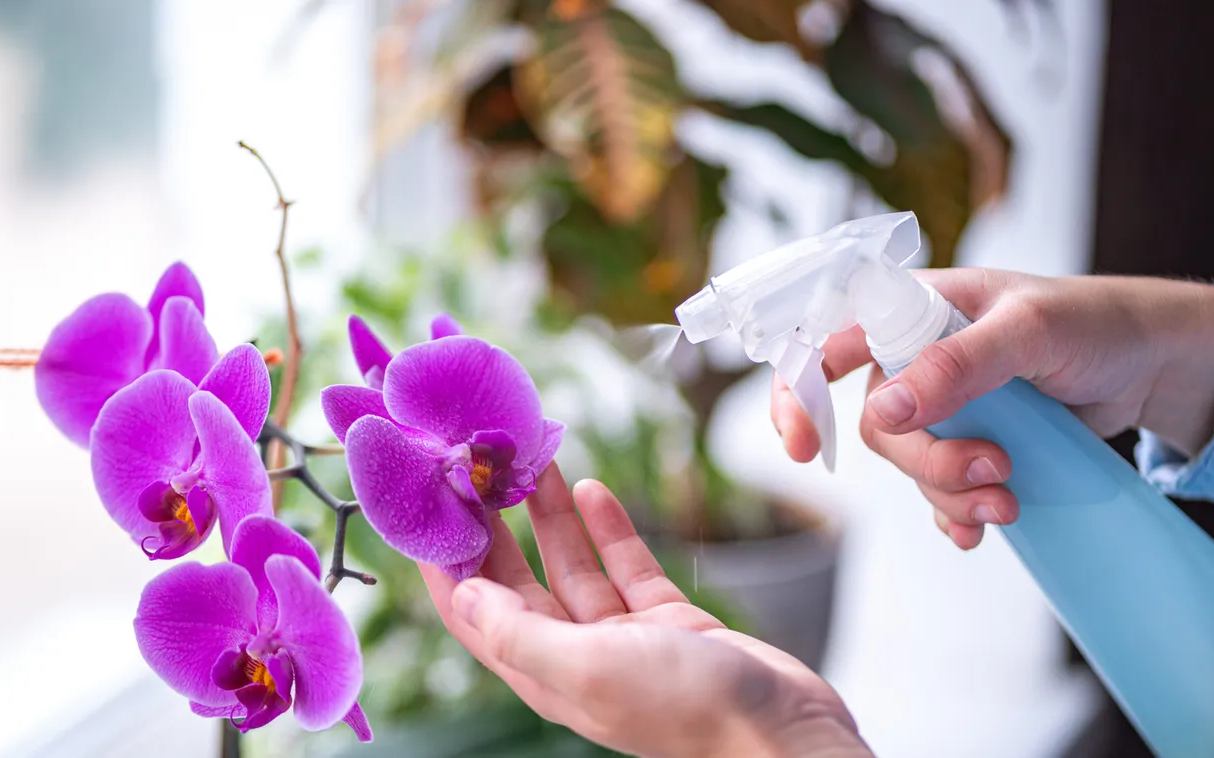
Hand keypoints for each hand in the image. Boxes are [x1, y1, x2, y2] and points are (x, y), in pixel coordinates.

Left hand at [419, 465, 872, 757]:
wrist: (783, 732)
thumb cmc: (688, 710)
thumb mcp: (589, 669)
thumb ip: (522, 633)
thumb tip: (465, 596)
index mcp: (545, 675)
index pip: (474, 613)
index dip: (447, 560)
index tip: (430, 504)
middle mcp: (576, 656)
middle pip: (517, 582)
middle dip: (494, 526)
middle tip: (477, 467)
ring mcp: (623, 639)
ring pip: (572, 565)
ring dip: (550, 515)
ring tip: (533, 460)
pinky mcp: (666, 623)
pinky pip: (626, 567)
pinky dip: (608, 528)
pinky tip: (594, 489)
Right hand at [772, 269, 1213, 549]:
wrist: (1152, 366)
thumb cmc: (1094, 322)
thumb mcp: (1030, 330)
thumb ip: (958, 364)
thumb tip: (884, 408)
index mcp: (911, 309)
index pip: (824, 342)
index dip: (798, 394)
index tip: (802, 447)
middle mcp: (913, 356)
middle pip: (875, 426)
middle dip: (928, 461)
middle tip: (994, 468)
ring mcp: (940, 404)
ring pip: (908, 464)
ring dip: (952, 491)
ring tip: (1010, 497)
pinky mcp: (967, 442)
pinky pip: (936, 492)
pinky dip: (957, 514)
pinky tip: (986, 523)